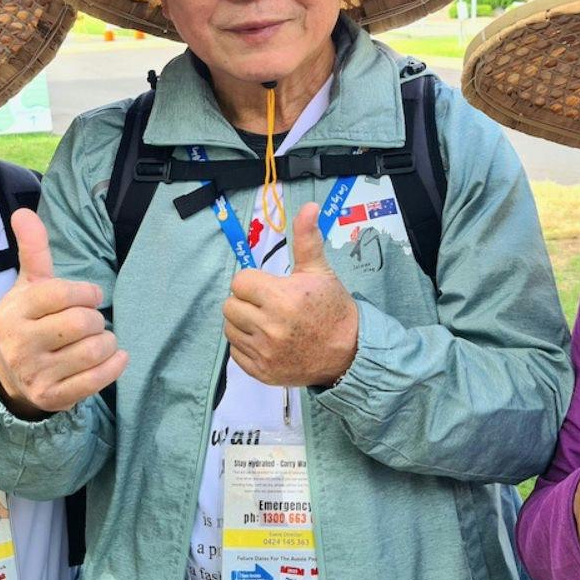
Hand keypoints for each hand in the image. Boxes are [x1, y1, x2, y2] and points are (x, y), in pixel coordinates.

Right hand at [0, 209, 127, 417]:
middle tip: (89, 321)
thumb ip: (32, 249)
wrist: (12, 376)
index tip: (89, 296)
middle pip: (82, 322)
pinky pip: (98, 379)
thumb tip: (23, 212)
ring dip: (107, 341)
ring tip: (96, 340)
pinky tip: (114, 357)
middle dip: (95, 318)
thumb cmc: (29, 321)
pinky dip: (115, 364)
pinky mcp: (54, 397)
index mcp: (14, 311)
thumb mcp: (29, 284)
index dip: (85, 292)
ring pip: (94, 350)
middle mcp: (21, 343)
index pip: (62, 293)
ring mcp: (37, 373)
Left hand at [222, 202, 357, 387]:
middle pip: (230, 306)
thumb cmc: (332, 308)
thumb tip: (309, 207)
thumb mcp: (319, 271)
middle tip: (268, 305)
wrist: (349, 352)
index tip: (269, 287)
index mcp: (281, 298)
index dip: (253, 282)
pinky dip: (247, 346)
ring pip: (230, 329)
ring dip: (243, 324)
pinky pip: (236, 354)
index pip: (240, 283)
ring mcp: (265, 353)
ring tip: (267, 322)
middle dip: (246, 302)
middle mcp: (270, 327)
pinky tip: (267, 341)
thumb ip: (306, 239)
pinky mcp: (262, 372)